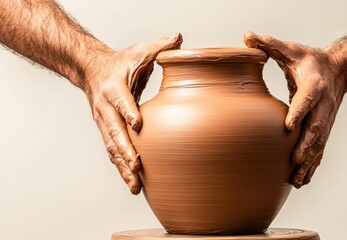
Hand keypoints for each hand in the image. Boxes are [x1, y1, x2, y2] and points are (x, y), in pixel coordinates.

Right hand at [82, 33, 182, 193]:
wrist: (90, 70)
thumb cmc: (119, 63)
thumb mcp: (138, 52)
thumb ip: (159, 47)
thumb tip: (180, 39)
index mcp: (114, 87)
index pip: (121, 100)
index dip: (128, 111)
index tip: (138, 125)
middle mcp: (106, 108)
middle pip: (114, 131)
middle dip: (125, 150)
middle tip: (137, 166)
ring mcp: (104, 122)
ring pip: (111, 148)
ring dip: (122, 167)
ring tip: (135, 186)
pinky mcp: (105, 131)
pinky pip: (112, 152)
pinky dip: (121, 168)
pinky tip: (132, 183)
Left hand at [244, 31, 345, 187]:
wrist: (339, 70)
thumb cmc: (310, 61)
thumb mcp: (292, 50)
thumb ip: (270, 44)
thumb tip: (246, 36)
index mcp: (315, 85)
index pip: (307, 100)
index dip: (299, 112)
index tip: (288, 126)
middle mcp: (324, 106)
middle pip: (316, 128)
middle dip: (306, 145)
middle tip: (294, 160)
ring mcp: (326, 120)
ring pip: (319, 145)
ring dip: (309, 163)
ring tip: (296, 180)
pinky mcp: (325, 130)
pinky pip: (320, 151)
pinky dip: (312, 167)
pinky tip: (302, 181)